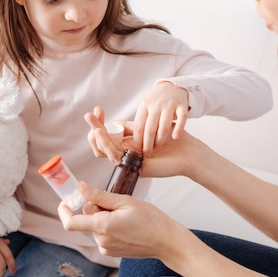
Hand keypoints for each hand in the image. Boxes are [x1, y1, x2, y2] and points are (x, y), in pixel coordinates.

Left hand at [58, 182, 186, 258]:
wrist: (166, 241)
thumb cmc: (151, 220)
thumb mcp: (125, 201)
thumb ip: (99, 195)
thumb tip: (81, 187)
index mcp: (103, 226)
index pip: (71, 222)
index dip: (64, 211)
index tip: (66, 200)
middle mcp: (101, 240)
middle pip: (86, 219)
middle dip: (95, 208)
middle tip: (114, 203)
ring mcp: (106, 248)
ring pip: (94, 226)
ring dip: (103, 217)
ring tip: (125, 215)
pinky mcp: (111, 252)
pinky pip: (102, 234)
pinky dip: (108, 226)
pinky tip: (125, 224)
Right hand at [85, 109, 208, 178]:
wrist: (188, 151)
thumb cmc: (172, 139)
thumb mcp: (148, 126)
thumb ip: (130, 125)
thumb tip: (113, 120)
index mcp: (128, 144)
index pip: (107, 135)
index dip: (99, 123)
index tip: (98, 110)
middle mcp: (126, 154)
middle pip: (101, 143)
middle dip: (93, 128)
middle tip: (89, 116)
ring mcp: (128, 161)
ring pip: (104, 150)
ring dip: (97, 136)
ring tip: (94, 125)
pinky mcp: (132, 166)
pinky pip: (114, 156)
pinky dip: (106, 143)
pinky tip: (101, 133)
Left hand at [133, 81, 188, 154]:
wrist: (172, 86)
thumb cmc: (156, 101)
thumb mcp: (144, 107)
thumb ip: (137, 121)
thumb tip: (125, 138)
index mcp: (144, 106)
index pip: (139, 126)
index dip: (138, 140)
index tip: (137, 150)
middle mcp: (156, 105)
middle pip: (150, 128)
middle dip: (148, 144)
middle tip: (147, 154)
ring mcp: (169, 105)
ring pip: (164, 125)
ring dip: (160, 139)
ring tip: (158, 147)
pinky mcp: (182, 106)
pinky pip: (181, 118)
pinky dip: (179, 128)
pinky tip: (175, 137)